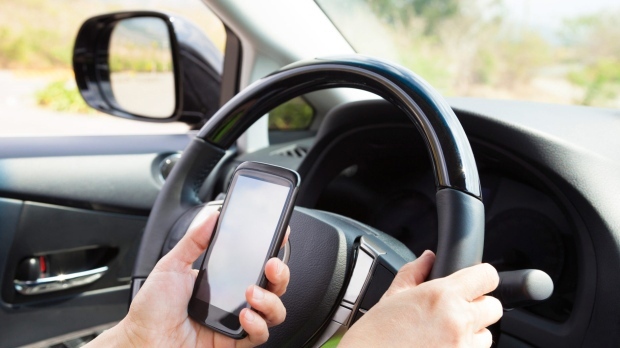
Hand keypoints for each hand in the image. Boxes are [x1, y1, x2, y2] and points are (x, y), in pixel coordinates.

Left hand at [89, 207, 290, 347]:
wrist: (140, 342)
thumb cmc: (152, 310)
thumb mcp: (171, 265)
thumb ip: (194, 240)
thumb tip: (211, 216)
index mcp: (222, 280)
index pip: (255, 263)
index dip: (271, 251)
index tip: (279, 234)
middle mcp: (233, 300)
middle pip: (273, 286)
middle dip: (280, 274)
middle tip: (271, 265)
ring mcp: (235, 322)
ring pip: (274, 312)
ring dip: (271, 300)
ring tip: (252, 293)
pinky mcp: (232, 342)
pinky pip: (259, 336)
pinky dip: (257, 325)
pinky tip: (245, 316)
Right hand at [340, 251, 501, 347]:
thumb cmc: (375, 334)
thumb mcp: (392, 295)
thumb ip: (415, 272)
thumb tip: (428, 258)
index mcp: (442, 295)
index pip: (487, 276)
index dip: (481, 277)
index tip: (473, 282)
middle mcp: (458, 321)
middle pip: (494, 307)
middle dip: (477, 306)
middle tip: (454, 310)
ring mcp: (462, 347)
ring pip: (486, 335)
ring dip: (472, 332)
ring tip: (444, 333)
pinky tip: (439, 346)